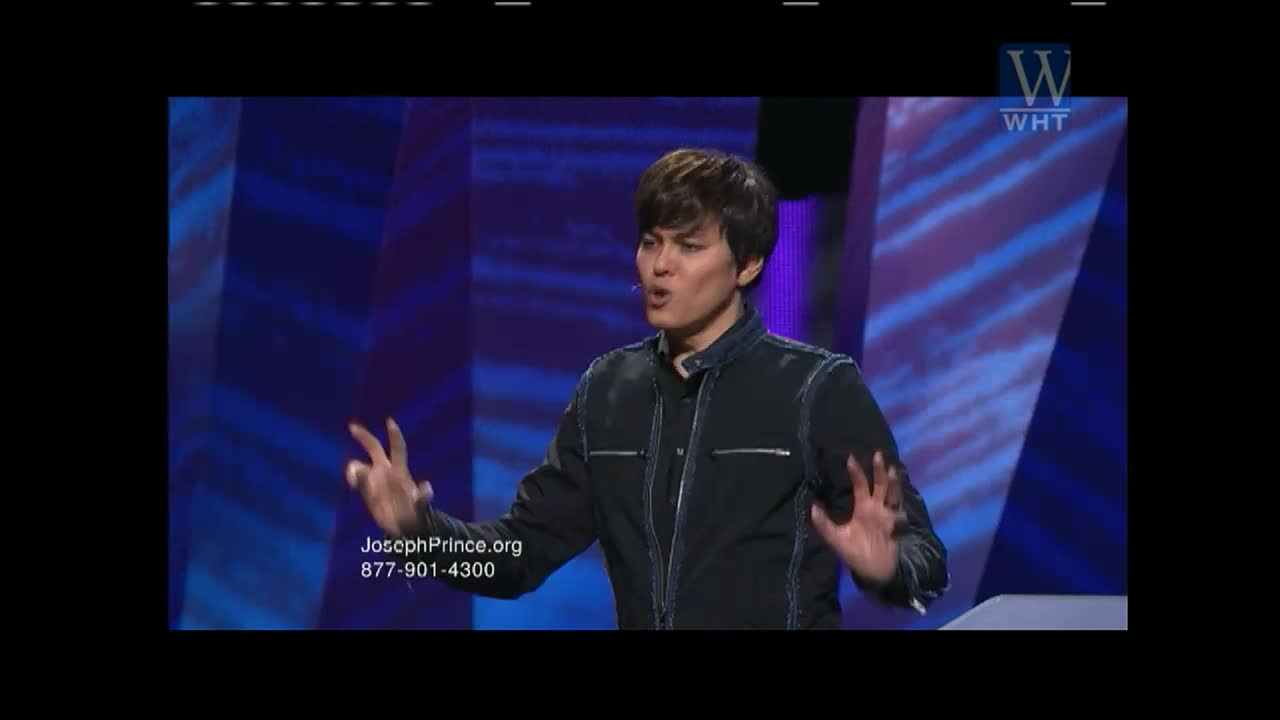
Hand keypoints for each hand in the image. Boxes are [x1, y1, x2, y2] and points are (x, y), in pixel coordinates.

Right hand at [346, 418, 432, 536]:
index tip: (389, 420)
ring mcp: (375, 481)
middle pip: (374, 449)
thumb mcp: (422, 506)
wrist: (404, 528)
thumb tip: (427, 487)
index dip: (394, 434)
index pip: (397, 448)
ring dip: (355, 469)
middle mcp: (386, 472)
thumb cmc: (417, 514)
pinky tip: (353, 482)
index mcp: (400, 471)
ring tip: (354, 479)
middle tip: (351, 427)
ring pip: (360, 466)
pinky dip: (354, 479)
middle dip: (364, 436)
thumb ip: (423, 497)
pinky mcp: (367, 492)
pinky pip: (357, 482)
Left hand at [811, 450, 901, 584]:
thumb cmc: (855, 552)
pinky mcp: (895, 527)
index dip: (856, 472)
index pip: (860, 484)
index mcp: (863, 507)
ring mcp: (887, 516)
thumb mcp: (836, 538)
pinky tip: (895, 502)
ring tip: (891, 470)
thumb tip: (812, 506)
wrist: (873, 571)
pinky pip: (897, 515)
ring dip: (892, 484)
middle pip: (879, 485)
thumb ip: (824, 523)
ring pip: (891, 495)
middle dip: (878, 470)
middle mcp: (876, 508)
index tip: (851, 458)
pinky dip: (896, 510)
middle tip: (877, 454)